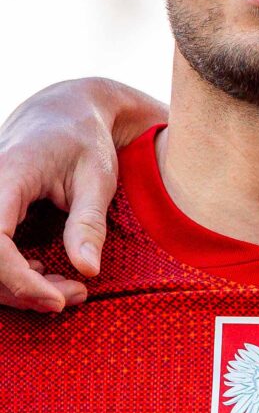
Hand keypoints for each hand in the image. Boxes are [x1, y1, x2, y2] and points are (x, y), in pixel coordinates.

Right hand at [0, 79, 152, 311]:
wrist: (62, 113)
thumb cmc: (84, 140)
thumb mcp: (97, 177)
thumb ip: (89, 223)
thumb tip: (88, 270)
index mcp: (6, 177)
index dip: (19, 279)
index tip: (57, 299)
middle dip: (26, 290)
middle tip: (76, 296)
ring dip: (22, 288)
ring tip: (72, 291)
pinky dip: (16, 275)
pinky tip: (49, 277)